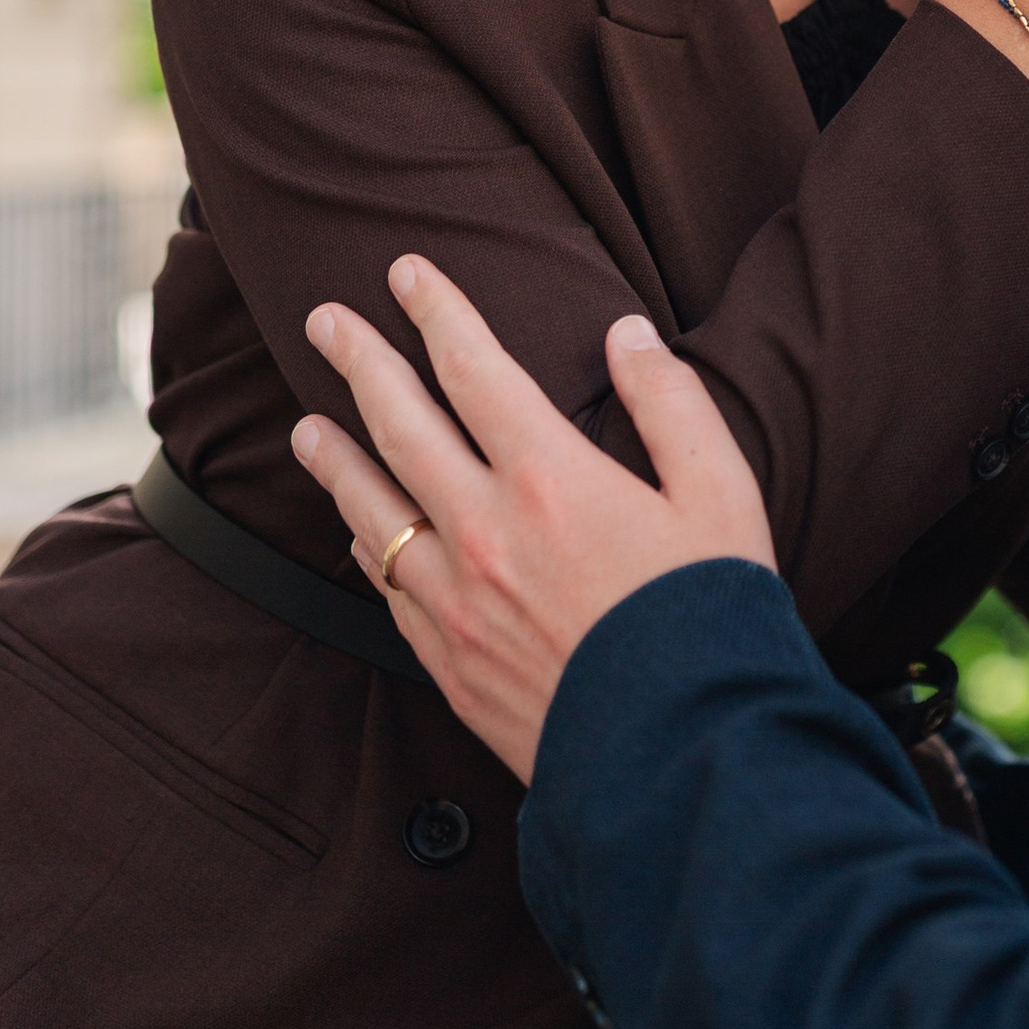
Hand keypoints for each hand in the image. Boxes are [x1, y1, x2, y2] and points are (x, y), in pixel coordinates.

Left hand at [291, 256, 773, 782]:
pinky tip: (355, 530)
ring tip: (306, 425)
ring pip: (372, 511)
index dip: (437, 312)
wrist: (684, 756)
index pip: (474, 369)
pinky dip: (365, 545)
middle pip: (400, 426)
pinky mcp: (450, 663)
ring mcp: (457, 602)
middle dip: (360, 362)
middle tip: (323, 319)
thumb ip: (673, 404)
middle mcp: (485, 533)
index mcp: (552, 478)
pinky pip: (387, 588)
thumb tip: (628, 335)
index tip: (407, 272)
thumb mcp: (723, 494)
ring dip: (335, 459)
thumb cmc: (713, 617)